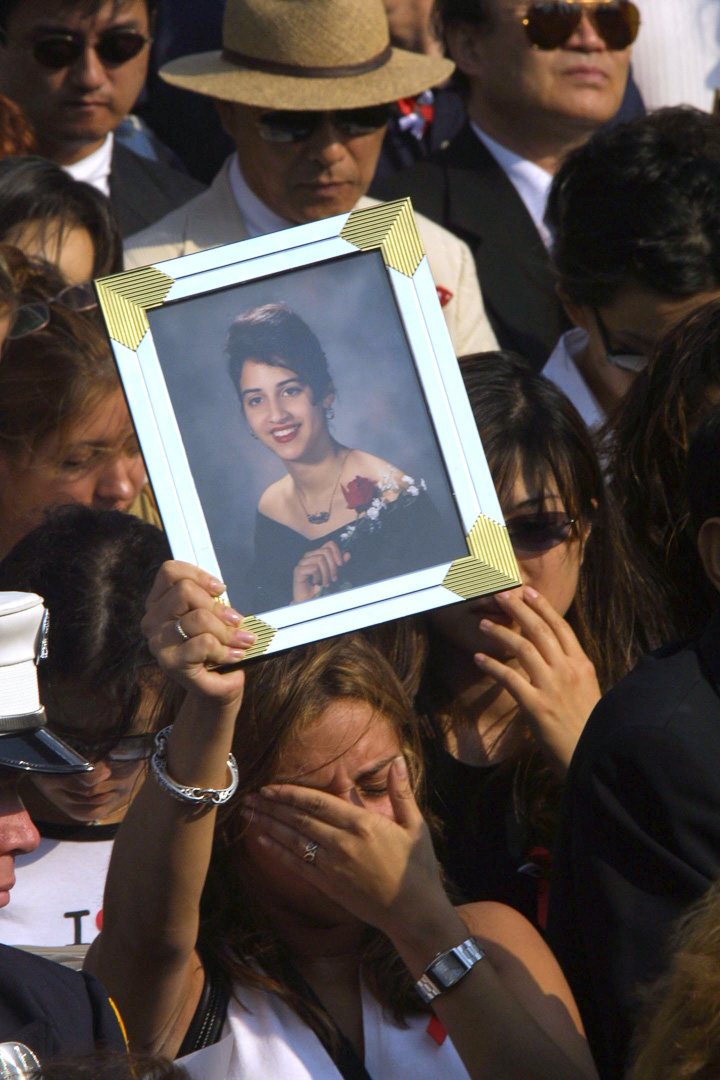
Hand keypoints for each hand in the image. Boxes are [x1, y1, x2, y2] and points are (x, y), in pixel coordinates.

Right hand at [142, 561, 253, 702]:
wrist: (214, 688)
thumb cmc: (213, 649)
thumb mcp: (212, 618)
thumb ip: (211, 600)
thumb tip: (221, 590)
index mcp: (159, 603)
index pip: (170, 572)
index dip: (198, 575)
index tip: (220, 589)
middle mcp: (153, 620)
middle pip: (185, 591)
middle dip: (218, 606)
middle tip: (236, 620)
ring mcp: (159, 642)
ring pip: (198, 618)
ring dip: (227, 631)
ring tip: (241, 641)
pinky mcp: (170, 662)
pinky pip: (204, 643)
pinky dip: (225, 649)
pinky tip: (233, 656)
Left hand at [242, 756, 449, 940]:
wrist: (414, 912)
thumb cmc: (416, 868)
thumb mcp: (415, 825)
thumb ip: (401, 792)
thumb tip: (398, 761)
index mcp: (362, 823)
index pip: (317, 802)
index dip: (290, 793)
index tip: (270, 787)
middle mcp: (342, 842)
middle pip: (299, 819)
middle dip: (272, 806)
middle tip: (249, 797)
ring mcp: (333, 865)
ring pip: (293, 840)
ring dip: (268, 826)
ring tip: (248, 814)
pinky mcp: (328, 885)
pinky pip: (297, 865)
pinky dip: (277, 852)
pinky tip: (261, 842)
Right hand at [292, 541, 349, 601]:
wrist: (310, 600)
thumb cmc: (321, 587)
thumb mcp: (334, 574)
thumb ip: (339, 564)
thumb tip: (348, 554)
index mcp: (317, 554)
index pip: (329, 544)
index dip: (337, 552)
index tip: (341, 564)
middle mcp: (309, 555)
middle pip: (326, 551)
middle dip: (333, 566)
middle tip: (334, 579)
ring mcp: (302, 562)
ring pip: (320, 559)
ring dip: (326, 574)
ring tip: (326, 583)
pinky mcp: (298, 570)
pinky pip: (314, 568)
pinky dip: (318, 577)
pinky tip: (316, 583)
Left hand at [474, 586, 600, 772]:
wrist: (592, 756)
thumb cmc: (589, 729)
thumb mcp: (588, 692)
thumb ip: (571, 672)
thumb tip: (554, 656)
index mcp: (582, 666)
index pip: (561, 627)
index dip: (543, 607)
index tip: (528, 591)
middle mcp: (568, 671)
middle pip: (540, 630)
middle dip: (518, 609)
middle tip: (500, 595)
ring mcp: (552, 687)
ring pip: (523, 647)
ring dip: (500, 632)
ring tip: (483, 624)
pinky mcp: (536, 706)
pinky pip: (509, 678)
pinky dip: (492, 665)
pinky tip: (478, 658)